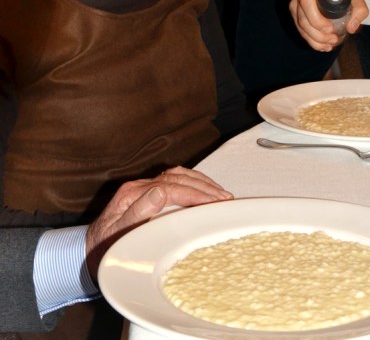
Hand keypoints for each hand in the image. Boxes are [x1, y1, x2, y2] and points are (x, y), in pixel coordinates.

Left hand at [85, 166, 232, 279]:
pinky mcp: (147, 191)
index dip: (195, 194)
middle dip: (204, 187)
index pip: (171, 187)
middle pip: (178, 178)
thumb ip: (135, 213)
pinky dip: (193, 182)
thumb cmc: (103, 249)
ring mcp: (143, 186)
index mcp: (132, 194)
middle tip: (225, 198)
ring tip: (221, 193)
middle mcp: (139, 186)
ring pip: (178, 175)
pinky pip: (175, 179)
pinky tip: (204, 189)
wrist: (87, 252)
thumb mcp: (116, 236)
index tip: (214, 202)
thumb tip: (159, 192)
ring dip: (201, 182)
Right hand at [289, 0, 368, 51]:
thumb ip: (359, 7)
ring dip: (314, 35)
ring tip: (331, 42)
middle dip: (318, 21)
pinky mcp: (294, 8)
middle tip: (332, 33)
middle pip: (306, 0)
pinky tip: (323, 46)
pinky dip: (311, 40)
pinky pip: (298, 26)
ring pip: (300, 16)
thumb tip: (351, 27)